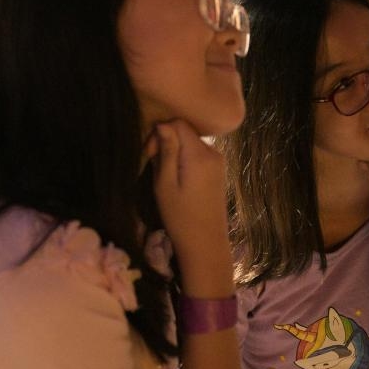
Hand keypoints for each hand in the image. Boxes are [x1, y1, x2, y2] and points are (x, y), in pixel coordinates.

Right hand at [148, 120, 230, 263]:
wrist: (206, 244)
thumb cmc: (180, 217)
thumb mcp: (165, 184)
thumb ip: (166, 152)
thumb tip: (162, 124)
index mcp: (199, 155)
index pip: (178, 123)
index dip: (159, 133)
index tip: (149, 155)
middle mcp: (213, 153)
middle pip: (185, 131)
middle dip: (166, 142)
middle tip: (153, 166)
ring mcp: (218, 162)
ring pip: (190, 143)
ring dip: (174, 152)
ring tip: (163, 175)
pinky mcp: (218, 171)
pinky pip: (197, 154)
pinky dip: (184, 159)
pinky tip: (177, 179)